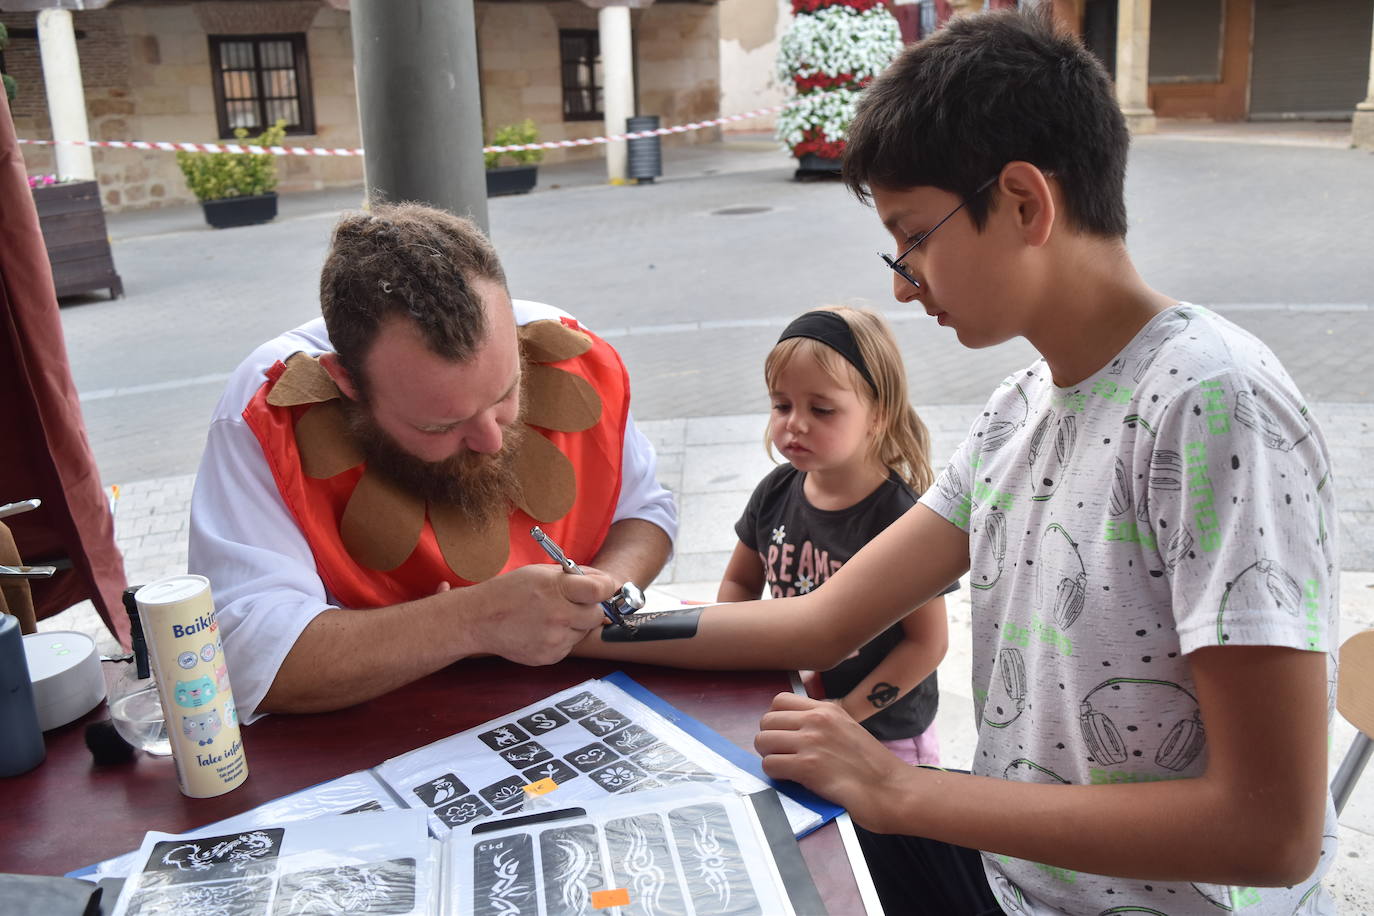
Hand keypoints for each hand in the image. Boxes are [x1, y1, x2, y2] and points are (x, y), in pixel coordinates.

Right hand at [468, 564, 615, 665]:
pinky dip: (563, 637)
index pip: (600, 590)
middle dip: (589, 608)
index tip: (604, 588)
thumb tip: (605, 582)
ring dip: (575, 624)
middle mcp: (558, 616)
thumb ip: (575, 576)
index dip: (607, 588)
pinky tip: (543, 629)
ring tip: (551, 616)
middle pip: (597, 615)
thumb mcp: (541, 573)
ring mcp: (554, 639)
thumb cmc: (509, 592)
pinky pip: (570, 645)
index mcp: (557, 589)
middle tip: (572, 603)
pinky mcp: (550, 657)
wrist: (479, 619)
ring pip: (584, 632)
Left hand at [755, 692, 914, 832]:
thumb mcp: (848, 729)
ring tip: (786, 767)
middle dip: (770, 739)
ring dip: (770, 756)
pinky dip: (775, 774)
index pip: (780, 701)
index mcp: (827, 709)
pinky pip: (770, 764)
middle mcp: (817, 719)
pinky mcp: (807, 767)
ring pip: (763, 741)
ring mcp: (811, 742)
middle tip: (784, 755)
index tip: (785, 736)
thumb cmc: (873, 767)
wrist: (892, 790)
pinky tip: (792, 779)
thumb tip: (793, 729)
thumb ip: (823, 724)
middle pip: (767, 720)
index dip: (777, 720)